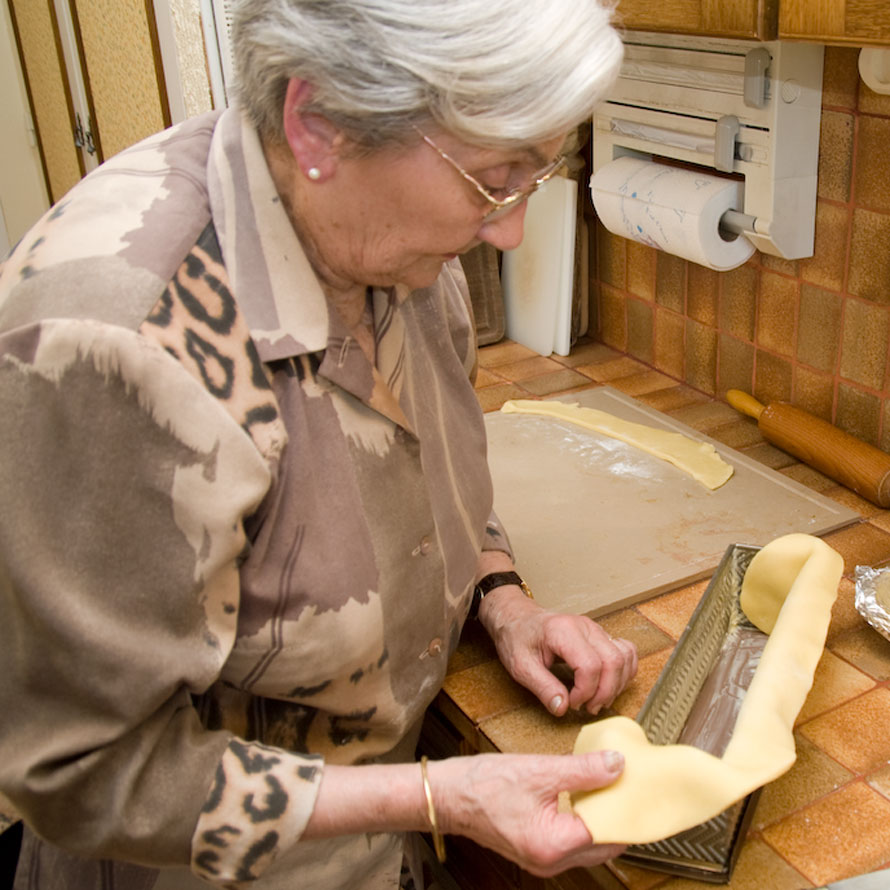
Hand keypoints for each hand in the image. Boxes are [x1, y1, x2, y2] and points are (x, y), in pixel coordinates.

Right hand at [430, 750, 626, 875]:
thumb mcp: (538, 769)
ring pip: (589, 844)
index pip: (609, 833)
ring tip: (606, 787)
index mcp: (553, 845)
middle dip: (617, 816)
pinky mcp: (537, 851)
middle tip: (626, 786)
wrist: (447, 795)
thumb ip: (582, 770)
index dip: (625, 808)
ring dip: (600, 819)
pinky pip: (572, 841)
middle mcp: (551, 862)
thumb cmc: (482, 785)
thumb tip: (617, 767)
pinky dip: (582, 821)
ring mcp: (543, 860)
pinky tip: (581, 796)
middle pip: (603, 844)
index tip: (637, 787)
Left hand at [479, 586, 637, 715]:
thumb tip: (562, 708)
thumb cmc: (518, 637)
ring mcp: (595, 629)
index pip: (590, 665)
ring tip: (598, 699)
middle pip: (613, 661)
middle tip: (588, 707)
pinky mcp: (600, 635)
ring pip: (624, 657)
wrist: (518, 618)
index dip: (585, 692)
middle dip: (605, 692)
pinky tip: (611, 684)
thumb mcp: (520, 666)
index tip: (572, 704)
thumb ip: (542, 688)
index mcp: (563, 631)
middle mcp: (584, 627)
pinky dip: (625, 671)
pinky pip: (626, 651)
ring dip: (617, 684)